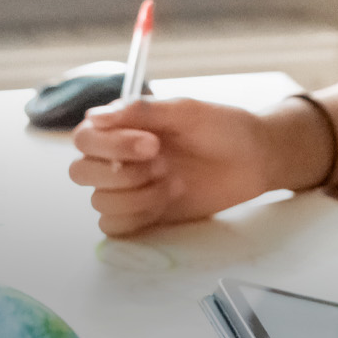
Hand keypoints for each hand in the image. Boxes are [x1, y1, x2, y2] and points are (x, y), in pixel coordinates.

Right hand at [68, 97, 322, 236]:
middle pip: (81, 172)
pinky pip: (114, 226)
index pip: (85, 138)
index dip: (110, 144)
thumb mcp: (187, 110)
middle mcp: (120, 158)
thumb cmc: (223, 127)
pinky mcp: (144, 215)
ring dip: (135, 195)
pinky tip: (167, 200)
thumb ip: (142, 110)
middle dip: (119, 172)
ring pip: (99, 202)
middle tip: (163, 164)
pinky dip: (136, 216)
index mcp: (124, 127)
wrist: (256, 158)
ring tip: (174, 181)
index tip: (152, 143)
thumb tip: (96, 116)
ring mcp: (131, 188)